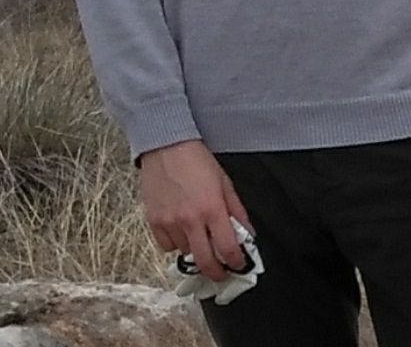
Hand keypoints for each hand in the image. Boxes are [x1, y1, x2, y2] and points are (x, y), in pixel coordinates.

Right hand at [140, 139, 254, 282]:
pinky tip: (180, 229)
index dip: (237, 262)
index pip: (228, 249)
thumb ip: (237, 210)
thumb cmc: (196, 160)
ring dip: (195, 251)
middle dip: (216, 273)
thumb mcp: (224, 182)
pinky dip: (175, 243)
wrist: (166, 145)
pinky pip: (167, 247)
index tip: (239, 265)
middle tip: (221, 273)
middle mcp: (190, 219)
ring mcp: (170, 223)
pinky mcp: (154, 222)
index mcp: (212, 208)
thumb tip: (247, 234)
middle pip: (205, 262)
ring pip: (186, 254)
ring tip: (199, 235)